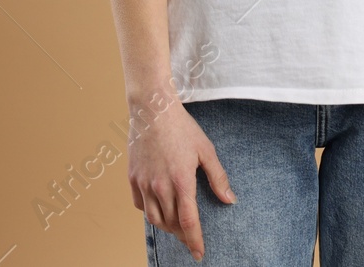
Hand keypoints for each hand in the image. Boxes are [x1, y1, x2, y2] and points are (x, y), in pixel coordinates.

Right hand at [126, 96, 236, 261]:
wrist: (153, 110)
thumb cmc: (183, 128)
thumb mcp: (206, 150)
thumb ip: (218, 177)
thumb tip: (230, 199)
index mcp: (181, 182)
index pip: (189, 222)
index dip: (195, 240)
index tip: (200, 253)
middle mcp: (160, 187)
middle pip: (171, 224)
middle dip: (182, 235)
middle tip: (191, 238)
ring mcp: (144, 183)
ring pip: (153, 218)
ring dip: (166, 227)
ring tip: (177, 227)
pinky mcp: (133, 178)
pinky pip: (140, 205)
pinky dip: (149, 212)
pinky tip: (158, 209)